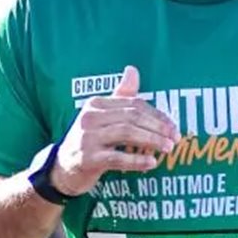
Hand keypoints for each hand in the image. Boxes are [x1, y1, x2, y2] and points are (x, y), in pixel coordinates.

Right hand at [51, 66, 180, 192]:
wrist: (62, 168)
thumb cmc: (89, 140)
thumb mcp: (102, 116)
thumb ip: (120, 96)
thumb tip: (133, 69)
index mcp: (96, 104)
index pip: (133, 104)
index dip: (157, 115)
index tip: (173, 127)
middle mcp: (90, 118)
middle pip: (132, 117)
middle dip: (157, 127)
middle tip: (175, 138)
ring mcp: (87, 138)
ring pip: (126, 134)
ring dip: (151, 141)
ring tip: (168, 149)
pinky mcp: (87, 159)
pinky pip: (117, 158)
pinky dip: (137, 160)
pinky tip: (152, 163)